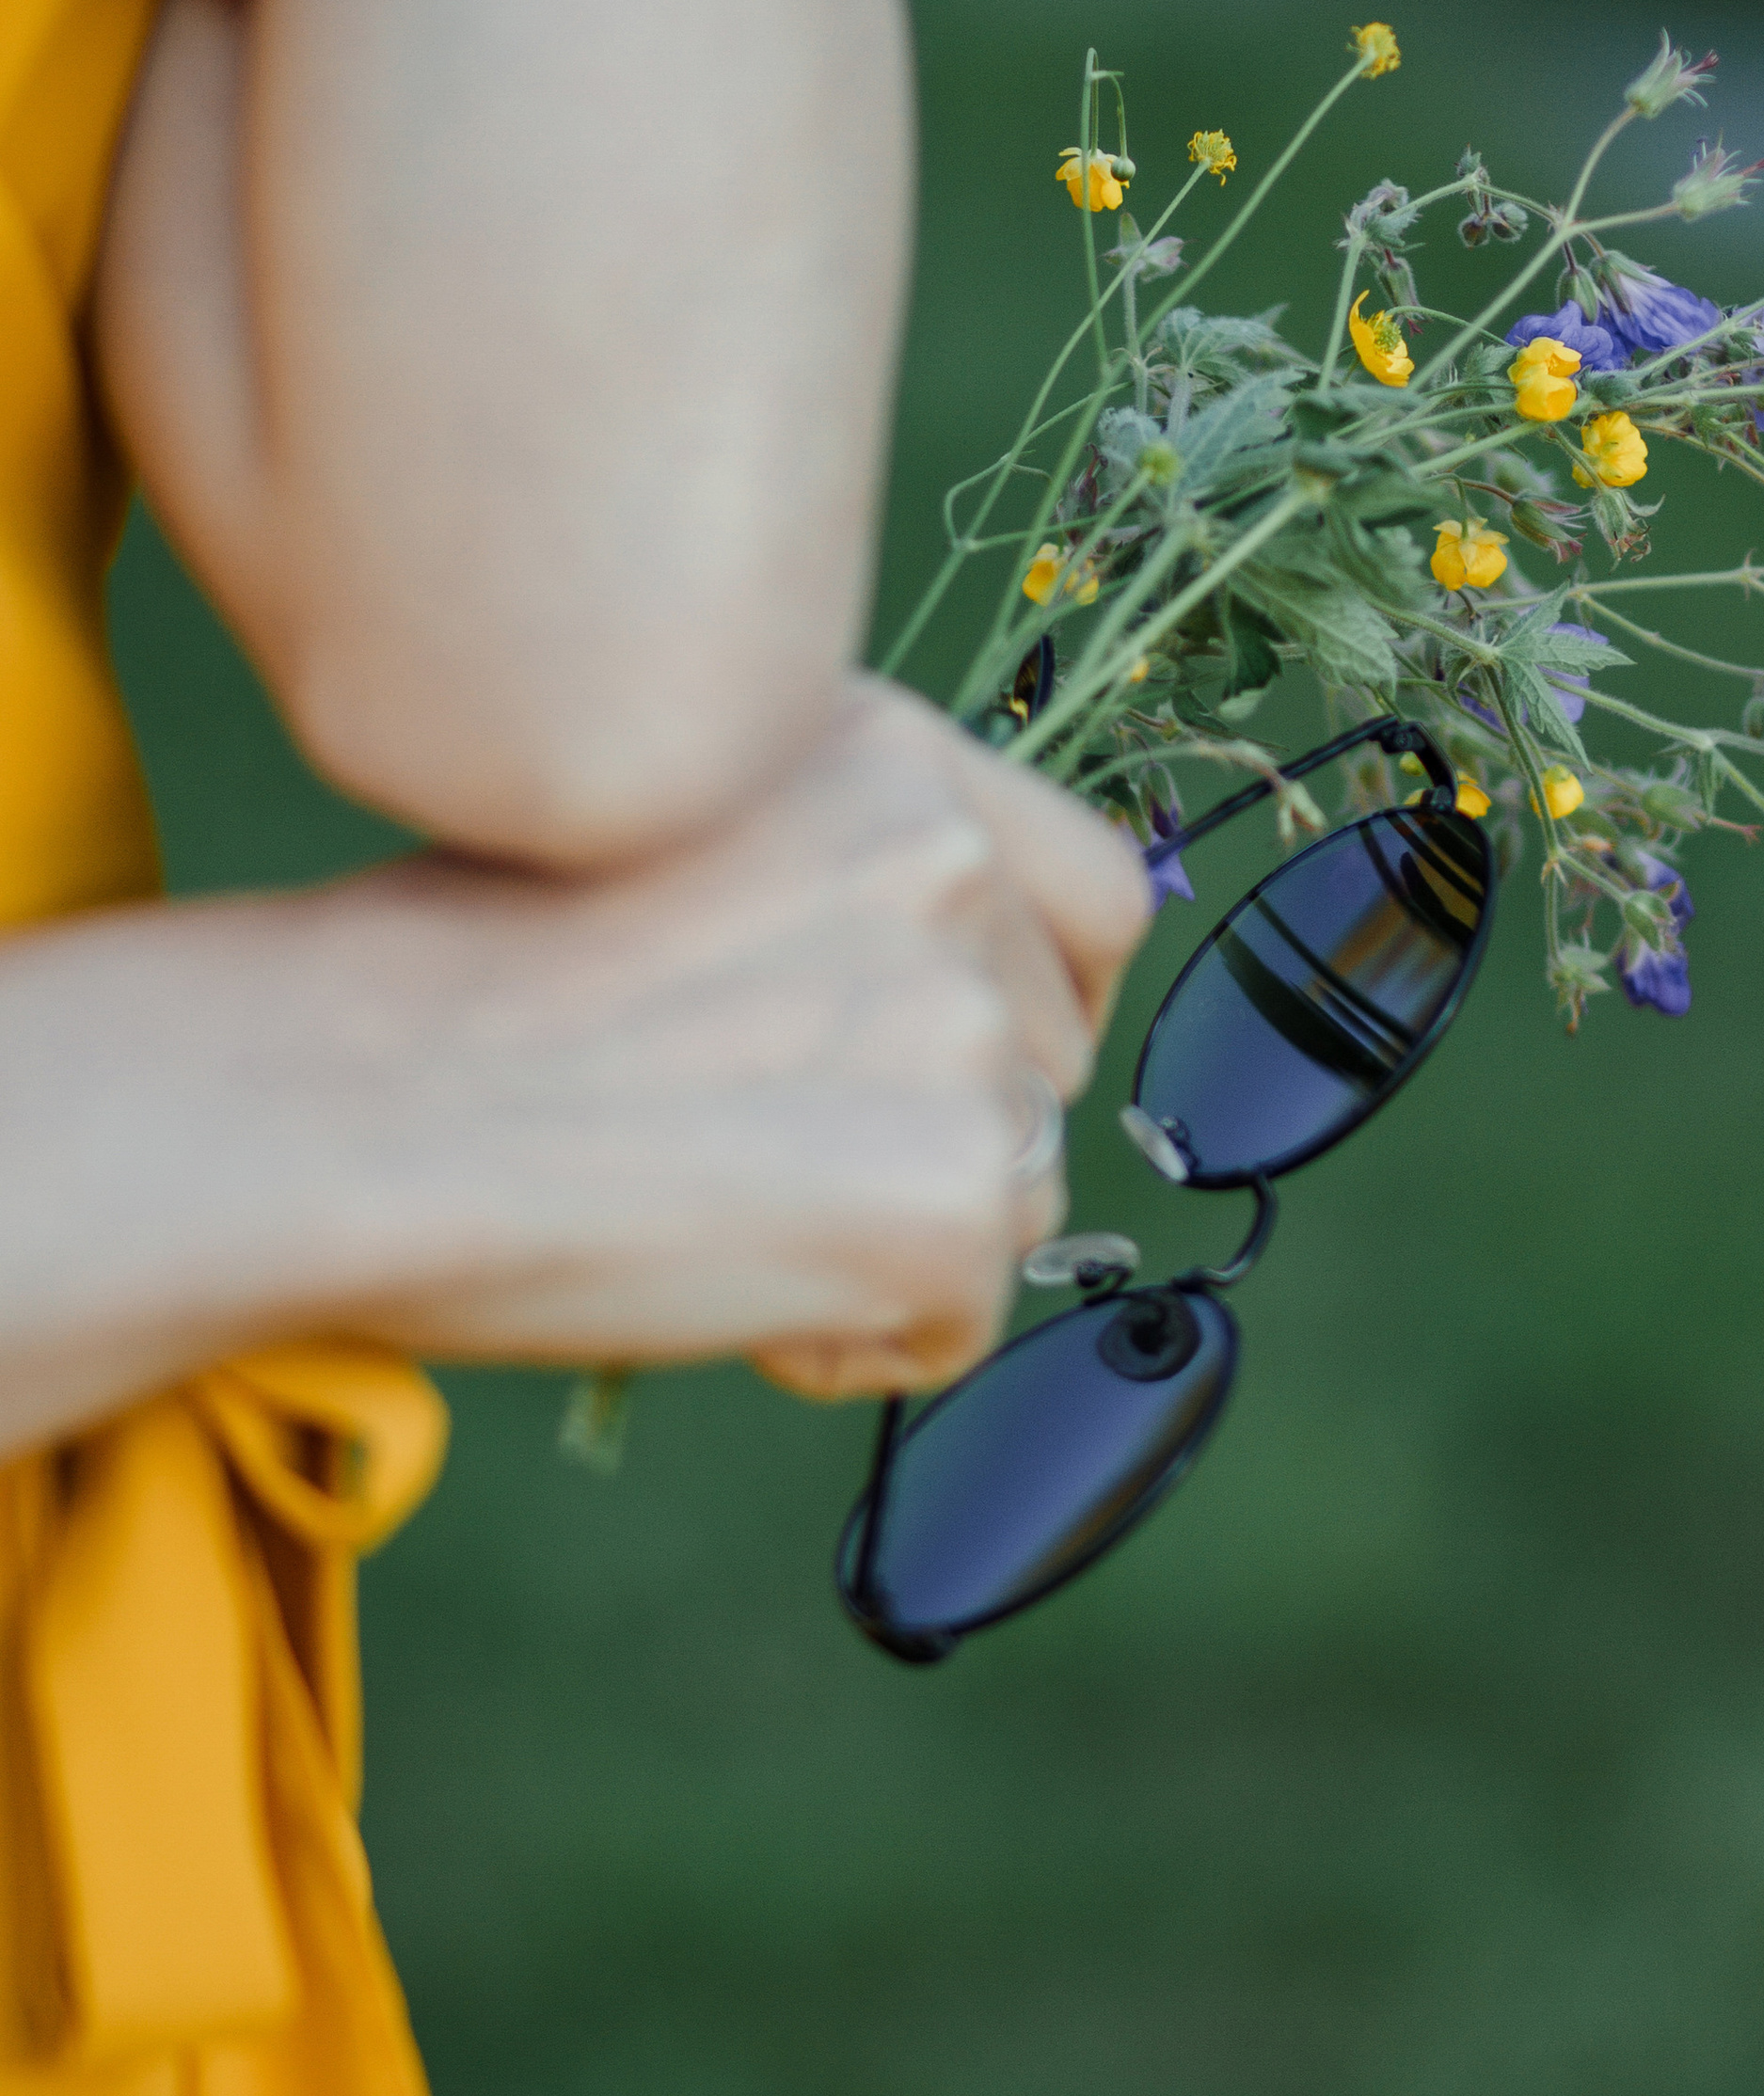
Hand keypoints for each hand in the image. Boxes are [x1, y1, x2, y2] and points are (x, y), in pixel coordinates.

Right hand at [321, 679, 1150, 1395]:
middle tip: (749, 1149)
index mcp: (887, 756)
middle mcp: (952, 872)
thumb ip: (827, 885)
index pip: (1096, 891)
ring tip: (701, 1205)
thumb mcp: (672, 834)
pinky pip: (960, 1322)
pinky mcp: (946, 1204)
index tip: (959, 1062)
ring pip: (1010, 1190)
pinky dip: (849, 1339)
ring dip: (889, 1232)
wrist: (334, 1101)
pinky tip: (711, 1283)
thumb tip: (915, 1000)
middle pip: (1048, 1059)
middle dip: (941, 1128)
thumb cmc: (439, 981)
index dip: (1042, 996)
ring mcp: (962, 1037)